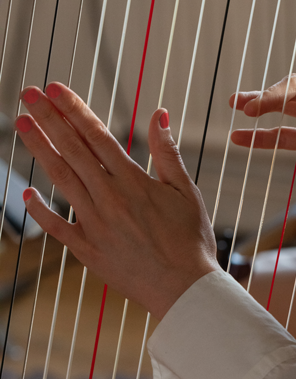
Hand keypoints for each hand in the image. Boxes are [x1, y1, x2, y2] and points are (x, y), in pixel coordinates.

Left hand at [15, 83, 218, 320]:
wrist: (185, 289)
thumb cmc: (191, 241)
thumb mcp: (186, 192)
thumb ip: (167, 153)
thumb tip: (159, 114)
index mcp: (134, 182)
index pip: (97, 136)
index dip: (74, 110)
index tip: (55, 90)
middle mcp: (109, 198)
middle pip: (73, 150)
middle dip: (49, 119)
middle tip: (28, 95)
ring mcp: (95, 224)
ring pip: (61, 180)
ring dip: (39, 150)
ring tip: (21, 126)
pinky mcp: (87, 251)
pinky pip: (57, 227)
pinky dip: (40, 210)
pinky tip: (26, 194)